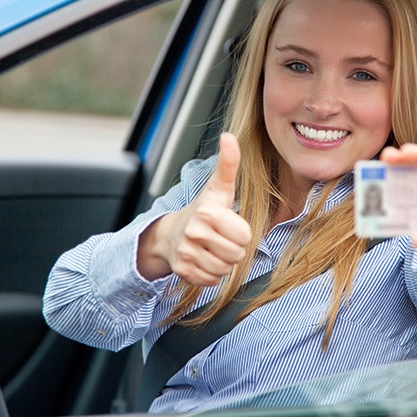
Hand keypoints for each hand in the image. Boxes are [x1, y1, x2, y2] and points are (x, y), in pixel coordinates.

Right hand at [137, 133, 251, 283]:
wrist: (172, 233)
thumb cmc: (205, 209)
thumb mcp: (219, 187)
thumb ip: (229, 163)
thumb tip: (229, 135)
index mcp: (208, 212)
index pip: (244, 237)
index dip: (241, 232)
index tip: (229, 225)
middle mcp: (194, 233)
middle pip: (236, 255)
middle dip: (234, 249)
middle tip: (222, 238)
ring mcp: (186, 253)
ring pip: (224, 270)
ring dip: (223, 262)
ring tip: (213, 248)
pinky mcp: (182, 271)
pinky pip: (211, 281)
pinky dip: (211, 274)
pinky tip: (204, 259)